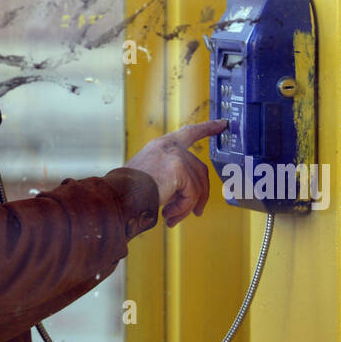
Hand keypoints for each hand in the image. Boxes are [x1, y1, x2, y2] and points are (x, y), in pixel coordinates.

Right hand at [108, 118, 227, 228]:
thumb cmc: (128, 190)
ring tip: (172, 217)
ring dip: (187, 206)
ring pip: (197, 185)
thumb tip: (188, 196)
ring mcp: (175, 156)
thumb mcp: (150, 176)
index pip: (189, 132)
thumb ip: (171, 177)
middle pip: (200, 169)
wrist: (118, 196)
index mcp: (161, 145)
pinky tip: (168, 214)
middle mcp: (169, 146)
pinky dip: (183, 208)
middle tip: (197, 211)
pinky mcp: (179, 169)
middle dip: (201, 193)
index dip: (207, 128)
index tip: (222, 124)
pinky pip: (192, 194)